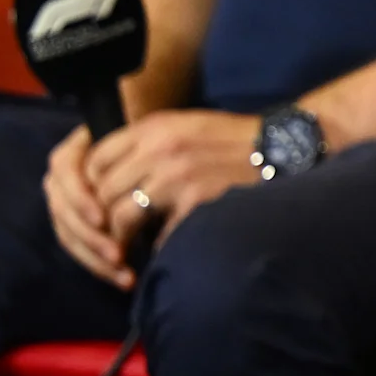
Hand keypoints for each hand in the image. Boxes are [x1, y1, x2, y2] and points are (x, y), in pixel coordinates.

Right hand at [43, 127, 136, 289]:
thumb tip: (137, 149)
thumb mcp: (142, 133)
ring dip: (95, 258)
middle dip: (91, 237)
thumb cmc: (151, 138)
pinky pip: (79, 247)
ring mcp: (66, 203)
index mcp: (74, 152)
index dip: (80, 197)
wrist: (154, 153)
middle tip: (119, 257)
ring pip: (69, 234)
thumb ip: (133, 139)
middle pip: (63, 211)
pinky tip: (124, 277)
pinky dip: (99, 265)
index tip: (102, 219)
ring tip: (126, 275)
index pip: (64, 172)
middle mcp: (63, 179)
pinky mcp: (76, 226)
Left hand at [77, 110, 261, 254]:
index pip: (94, 160)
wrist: (283, 148)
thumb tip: (107, 177)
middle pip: (102, 191)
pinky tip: (168, 246)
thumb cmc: (234, 141)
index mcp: (154, 127)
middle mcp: (159, 147)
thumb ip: (146, 145)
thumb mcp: (185, 127)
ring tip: (131, 248)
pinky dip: (158, 246)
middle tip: (114, 235)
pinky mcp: (196, 199)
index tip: (103, 204)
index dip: (92, 187)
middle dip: (104, 218)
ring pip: (121, 216)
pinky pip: (157, 234)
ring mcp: (177, 174)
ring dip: (123, 238)